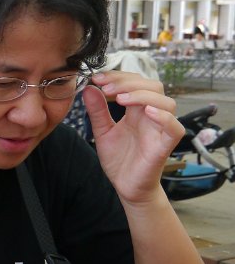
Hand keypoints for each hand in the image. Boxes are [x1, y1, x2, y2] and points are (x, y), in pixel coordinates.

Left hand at [82, 70, 182, 204]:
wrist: (126, 186)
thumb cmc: (119, 159)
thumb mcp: (102, 132)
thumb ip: (97, 111)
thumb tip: (89, 88)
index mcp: (136, 110)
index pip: (135, 82)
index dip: (118, 77)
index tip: (97, 78)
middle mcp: (151, 116)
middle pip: (152, 86)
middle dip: (128, 82)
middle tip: (105, 87)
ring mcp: (160, 130)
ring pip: (167, 102)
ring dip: (143, 95)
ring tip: (120, 99)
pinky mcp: (165, 146)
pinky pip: (174, 127)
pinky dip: (164, 117)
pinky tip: (146, 112)